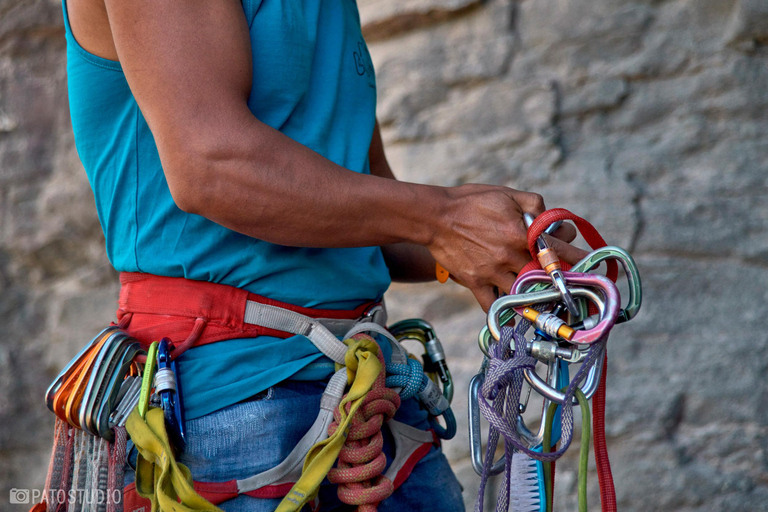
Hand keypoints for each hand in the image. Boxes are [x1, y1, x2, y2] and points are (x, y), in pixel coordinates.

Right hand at [428, 184, 587, 310]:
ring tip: (547, 301)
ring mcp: (492, 272)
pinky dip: (505, 312)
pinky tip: (515, 315)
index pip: (559, 249)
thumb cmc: (471, 201)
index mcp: (522, 234)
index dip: (578, 258)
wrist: (436, 216)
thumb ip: (533, 203)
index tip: (592, 265)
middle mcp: (510, 256)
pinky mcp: (475, 282)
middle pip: (543, 276)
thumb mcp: (506, 194)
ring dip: (535, 297)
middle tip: (571, 285)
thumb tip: (549, 218)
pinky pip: (493, 305)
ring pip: (522, 293)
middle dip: (558, 280)